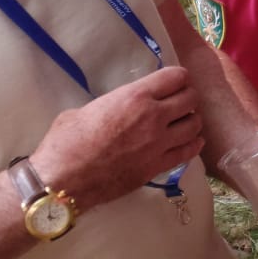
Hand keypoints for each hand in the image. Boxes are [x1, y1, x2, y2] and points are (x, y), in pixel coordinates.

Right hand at [30, 68, 203, 209]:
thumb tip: (115, 108)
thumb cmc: (64, 142)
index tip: (172, 83)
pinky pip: (188, 152)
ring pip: (195, 125)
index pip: (176, 77)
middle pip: (191, 98)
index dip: (177, 78)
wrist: (62, 181)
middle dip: (187, 97)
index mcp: (135, 97)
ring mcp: (159, 144)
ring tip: (181, 122)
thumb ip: (110, 104)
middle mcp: (154, 117)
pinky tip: (190, 141)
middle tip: (177, 103)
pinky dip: (193, 144)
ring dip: (191, 120)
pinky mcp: (158, 167)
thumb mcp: (85, 109)